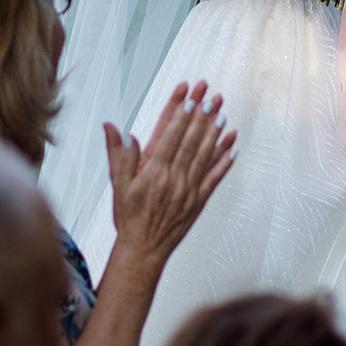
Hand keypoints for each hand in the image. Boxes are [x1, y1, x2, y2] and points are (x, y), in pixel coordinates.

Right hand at [106, 82, 234, 262]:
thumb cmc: (129, 216)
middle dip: (201, 117)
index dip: (181, 116)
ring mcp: (189, 189)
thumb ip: (118, 155)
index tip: (189, 98)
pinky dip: (225, 160)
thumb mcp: (118, 185)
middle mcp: (174, 178)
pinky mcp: (199, 200)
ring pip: (204, 155)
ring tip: (222, 113)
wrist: (144, 249)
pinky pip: (215, 177)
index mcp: (153, 172)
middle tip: (211, 96)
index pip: (169, 136)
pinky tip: (232, 145)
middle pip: (190, 141)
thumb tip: (112, 127)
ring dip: (214, 133)